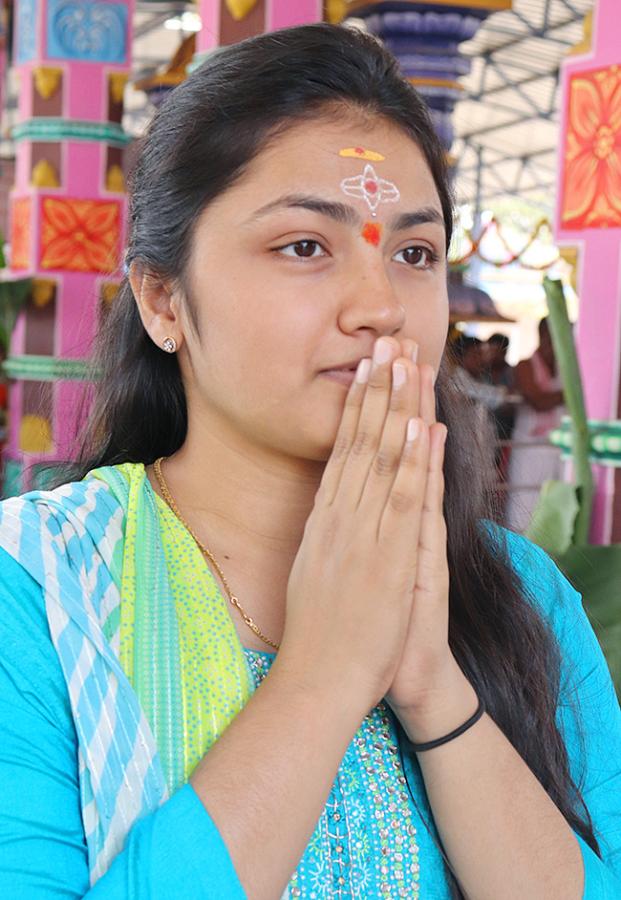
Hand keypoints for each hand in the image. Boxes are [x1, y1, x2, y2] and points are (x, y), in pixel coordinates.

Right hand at [278, 336, 446, 710]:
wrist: (319, 678)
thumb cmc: (318, 632)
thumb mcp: (310, 571)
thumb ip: (321, 534)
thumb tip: (326, 505)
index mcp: (323, 520)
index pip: (342, 451)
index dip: (358, 406)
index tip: (368, 369)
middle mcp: (341, 517)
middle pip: (361, 442)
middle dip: (378, 390)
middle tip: (389, 343)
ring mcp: (361, 534)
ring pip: (380, 459)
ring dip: (395, 409)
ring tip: (405, 363)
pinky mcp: (385, 557)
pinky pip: (399, 500)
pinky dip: (410, 461)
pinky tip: (418, 426)